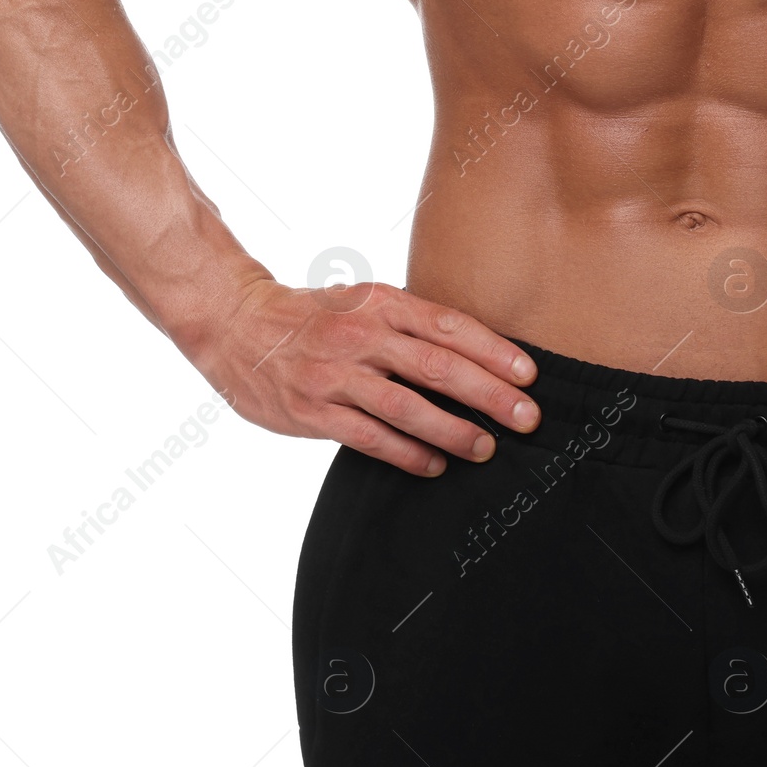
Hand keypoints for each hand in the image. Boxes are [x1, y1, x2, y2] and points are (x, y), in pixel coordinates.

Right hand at [186, 277, 540, 475]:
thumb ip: (410, 325)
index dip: (492, 351)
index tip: (529, 375)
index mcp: (379, 302)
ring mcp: (333, 375)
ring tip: (485, 449)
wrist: (237, 324)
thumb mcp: (364, 301)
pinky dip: (407, 453)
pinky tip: (434, 465)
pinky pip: (369, 437)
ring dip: (452, 431)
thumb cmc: (317, 316)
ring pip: (405, 407)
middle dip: (488, 395)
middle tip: (526, 418)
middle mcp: (359, 335)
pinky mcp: (311, 411)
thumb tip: (478, 356)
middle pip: (436, 367)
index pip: (448, 325)